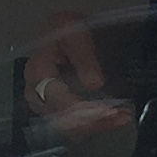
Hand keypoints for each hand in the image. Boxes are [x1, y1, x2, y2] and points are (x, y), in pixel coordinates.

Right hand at [23, 10, 128, 136]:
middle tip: (122, 115)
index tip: (109, 111)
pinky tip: (113, 118)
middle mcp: (34, 92)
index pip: (58, 99)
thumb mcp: (76, 34)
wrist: (62, 31)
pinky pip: (71, 125)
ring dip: (96, 126)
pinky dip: (93, 125)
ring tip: (122, 116)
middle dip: (93, 121)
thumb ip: (84, 57)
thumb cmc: (67, 30)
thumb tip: (94, 84)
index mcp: (38, 71)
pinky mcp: (53, 110)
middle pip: (62, 119)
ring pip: (67, 127)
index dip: (83, 109)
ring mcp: (42, 103)